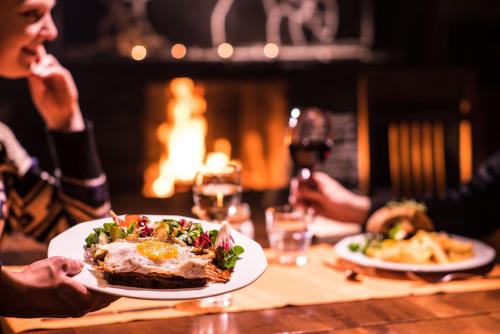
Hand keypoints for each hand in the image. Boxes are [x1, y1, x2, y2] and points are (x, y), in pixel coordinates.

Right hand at [0, 257, 116, 317]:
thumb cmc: (37, 281)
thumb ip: (73, 264)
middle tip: (114, 281)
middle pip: (100, 301)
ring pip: (89, 303)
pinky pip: (78, 303)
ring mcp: (68, 312)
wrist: (13, 296)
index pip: (108, 296)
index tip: (126, 283)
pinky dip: (83, 295)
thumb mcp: (58, 264)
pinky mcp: (58, 311)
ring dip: (95, 293)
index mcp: (83, 300)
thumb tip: (78, 266)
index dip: (117, 288)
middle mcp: (78, 309)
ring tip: (100, 282)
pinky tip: (81, 285)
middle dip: (108, 291)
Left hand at [28, 48, 83, 131]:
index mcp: (39, 73)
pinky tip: (41, 76)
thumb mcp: (37, 93)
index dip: (28, 57)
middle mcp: (48, 71)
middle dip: (34, 56)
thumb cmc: (47, 105)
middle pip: (41, 55)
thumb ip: (35, 82)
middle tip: (28, 65)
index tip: (22, 62)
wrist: (60, 114)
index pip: (33, 60)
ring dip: (42, 63)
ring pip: (49, 59)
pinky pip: (58, 69)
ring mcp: (57, 73)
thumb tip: (32, 71)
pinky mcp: (65, 78)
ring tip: (36, 73)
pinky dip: (49, 71)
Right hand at [289, 171, 370, 224]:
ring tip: (301, 207)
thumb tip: (298, 189)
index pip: (303, 178)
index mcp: (317, 180)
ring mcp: (314, 198)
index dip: (297, 183)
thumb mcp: (326, 195)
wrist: (351, 212)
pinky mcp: (314, 208)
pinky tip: (307, 212)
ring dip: (298, 202)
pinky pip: (304, 208)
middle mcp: (314, 188)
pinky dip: (303, 209)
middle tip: (296, 200)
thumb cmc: (341, 199)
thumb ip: (311, 193)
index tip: (295, 189)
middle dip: (296, 194)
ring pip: (300, 199)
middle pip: (299, 189)